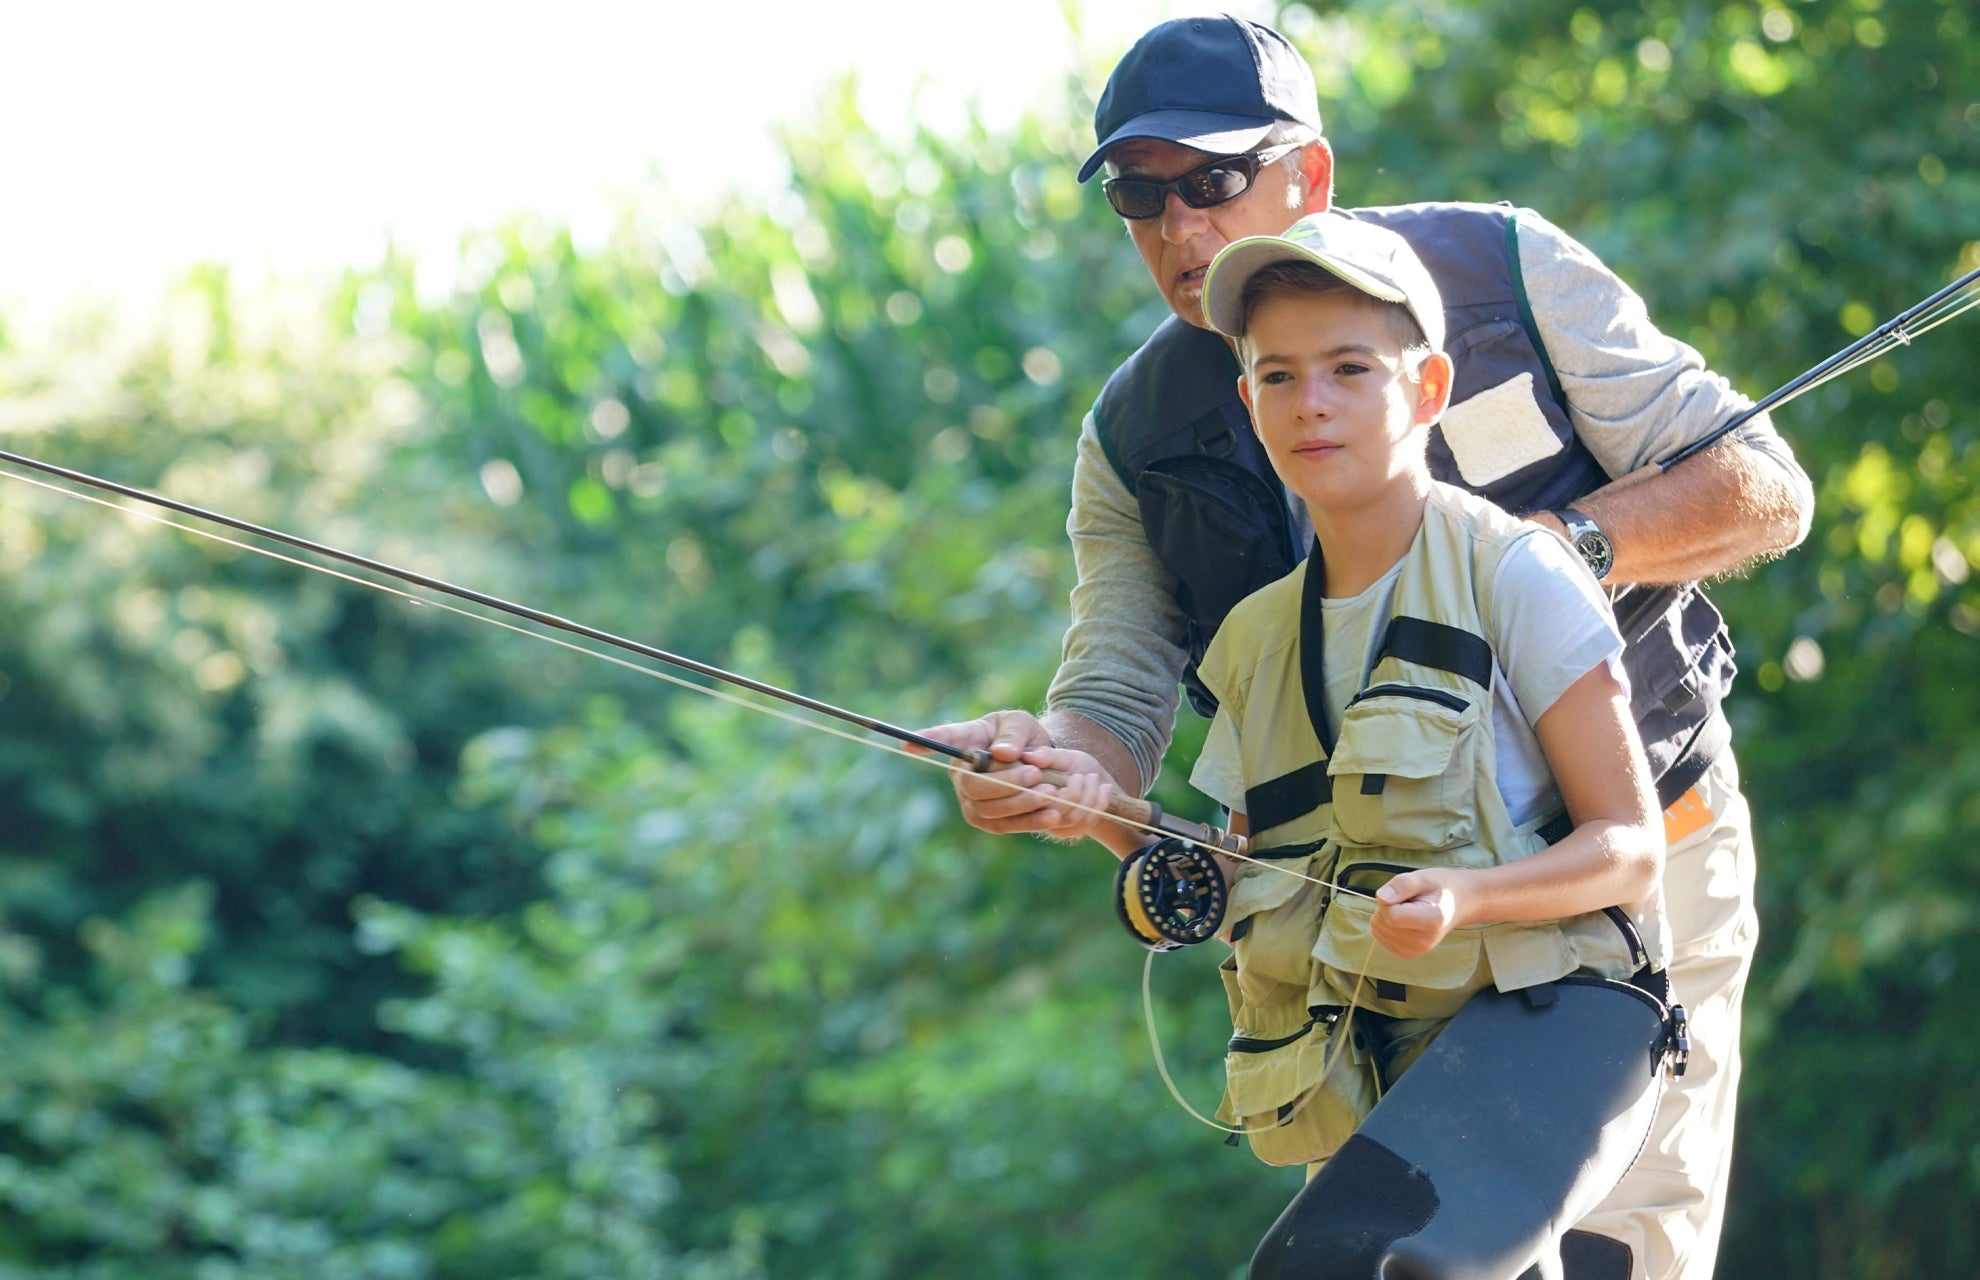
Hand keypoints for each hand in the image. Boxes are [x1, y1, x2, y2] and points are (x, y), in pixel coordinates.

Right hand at [915, 711, 1113, 837]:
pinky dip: (1030, 821)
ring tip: (1050, 792)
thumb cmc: (1022, 736)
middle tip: (1035, 772)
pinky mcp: (987, 821)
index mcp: (965, 740)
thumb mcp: (1021, 723)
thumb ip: (1013, 734)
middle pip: (974, 786)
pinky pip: (1005, 826)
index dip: (926, 741)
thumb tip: (1003, 754)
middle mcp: (960, 774)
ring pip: (990, 809)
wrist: (1040, 764)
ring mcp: (970, 800)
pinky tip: (1053, 814)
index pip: (944, 738)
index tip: (907, 742)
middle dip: (1006, 782)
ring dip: (1022, 802)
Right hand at [1012, 744, 1117, 843]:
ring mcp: (1045, 824)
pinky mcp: (1064, 831)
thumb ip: (1045, 755)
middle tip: (1081, 776)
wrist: (1085, 774)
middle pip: (1047, 814)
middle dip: (1072, 796)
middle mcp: (1025, 814)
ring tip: (1093, 777)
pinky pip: (1083, 824)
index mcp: (1017, 793)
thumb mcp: (1058, 753)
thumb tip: (1030, 757)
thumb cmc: (1065, 761)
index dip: (1036, 798)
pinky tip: (1105, 788)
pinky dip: (1099, 804)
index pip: (1017, 805)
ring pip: (1070, 820)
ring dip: (1088, 797)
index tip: (1056, 785)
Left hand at [1371, 868, 1468, 958]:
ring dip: (1387, 914)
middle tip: (1410, 900)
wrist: (1458, 904)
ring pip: (1378, 929)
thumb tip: (1381, 897)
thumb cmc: (1440, 887)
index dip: (1389, 898)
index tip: (1403, 892)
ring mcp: (1415, 951)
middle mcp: (1424, 942)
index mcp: (1432, 921)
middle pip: (1382, 922)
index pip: (1391, 915)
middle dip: (1388, 905)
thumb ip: (1403, 885)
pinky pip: (1379, 935)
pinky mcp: (1406, 954)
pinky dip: (1386, 924)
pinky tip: (1405, 919)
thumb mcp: (1424, 877)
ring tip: (1409, 908)